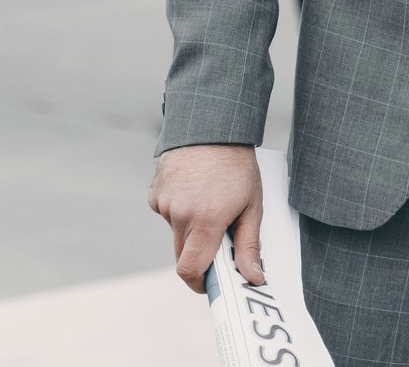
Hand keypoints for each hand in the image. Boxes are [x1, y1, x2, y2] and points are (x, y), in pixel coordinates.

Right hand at [147, 143, 264, 292]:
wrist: (212, 126)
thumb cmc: (236, 165)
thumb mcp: (252, 206)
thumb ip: (249, 246)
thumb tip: (253, 278)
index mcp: (205, 220)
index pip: (190, 270)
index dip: (199, 283)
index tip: (210, 283)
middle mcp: (179, 214)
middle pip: (182, 254)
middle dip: (199, 255)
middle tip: (219, 239)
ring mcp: (164, 202)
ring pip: (176, 233)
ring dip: (190, 228)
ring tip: (209, 201)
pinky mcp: (155, 192)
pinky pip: (166, 213)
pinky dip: (179, 210)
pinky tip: (194, 190)